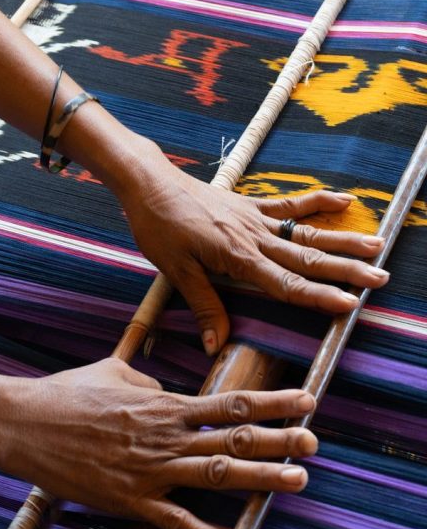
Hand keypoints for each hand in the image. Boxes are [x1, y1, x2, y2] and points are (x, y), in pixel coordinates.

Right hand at [0, 359, 316, 528]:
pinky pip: (174, 520)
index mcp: (163, 405)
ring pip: (216, 475)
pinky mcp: (130, 500)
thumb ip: (147, 381)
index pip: (229, 403)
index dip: (272, 402)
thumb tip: (167, 391)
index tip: (305, 399)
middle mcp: (165, 437)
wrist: (25, 423)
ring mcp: (150, 470)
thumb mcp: (112, 372)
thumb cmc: (67, 393)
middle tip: (315, 442)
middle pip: (233, 439)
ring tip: (297, 480)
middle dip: (279, 440)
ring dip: (260, 479)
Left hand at [119, 139, 387, 351]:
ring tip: (377, 243)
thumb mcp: (176, 271)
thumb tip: (216, 345)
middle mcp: (253, 237)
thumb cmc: (158, 226)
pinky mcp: (249, 205)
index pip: (285, 282)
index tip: (348, 304)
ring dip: (342, 238)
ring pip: (306, 231)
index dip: (318, 296)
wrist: (149, 184)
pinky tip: (343, 201)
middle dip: (345, 269)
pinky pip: (289, 204)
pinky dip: (317, 202)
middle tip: (379, 278)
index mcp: (237, 256)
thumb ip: (204, 305)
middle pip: (307, 256)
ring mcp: (254, 218)